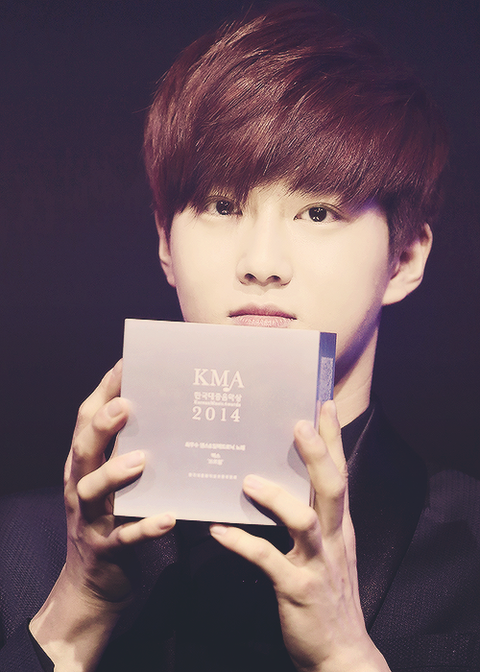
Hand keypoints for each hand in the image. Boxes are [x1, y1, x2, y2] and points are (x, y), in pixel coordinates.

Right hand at [30, 361, 175, 670]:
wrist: (93, 585)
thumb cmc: (112, 519)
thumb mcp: (115, 482)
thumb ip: (130, 450)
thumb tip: (167, 413)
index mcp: (84, 464)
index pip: (86, 420)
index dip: (103, 391)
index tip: (126, 364)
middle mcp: (81, 486)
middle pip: (83, 450)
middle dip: (101, 425)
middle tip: (125, 404)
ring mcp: (90, 519)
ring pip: (94, 492)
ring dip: (115, 474)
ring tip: (140, 460)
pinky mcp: (105, 550)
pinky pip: (124, 538)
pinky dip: (144, 528)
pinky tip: (167, 518)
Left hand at [210, 401, 388, 671]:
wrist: (341, 653)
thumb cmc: (328, 594)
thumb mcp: (330, 550)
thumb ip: (313, 516)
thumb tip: (281, 481)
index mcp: (339, 525)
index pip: (340, 473)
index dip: (333, 439)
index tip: (324, 404)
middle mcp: (333, 538)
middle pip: (331, 487)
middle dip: (317, 453)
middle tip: (298, 423)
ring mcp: (317, 564)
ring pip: (302, 521)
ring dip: (275, 497)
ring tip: (247, 481)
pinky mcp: (296, 589)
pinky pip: (267, 561)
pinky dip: (242, 544)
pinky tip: (217, 532)